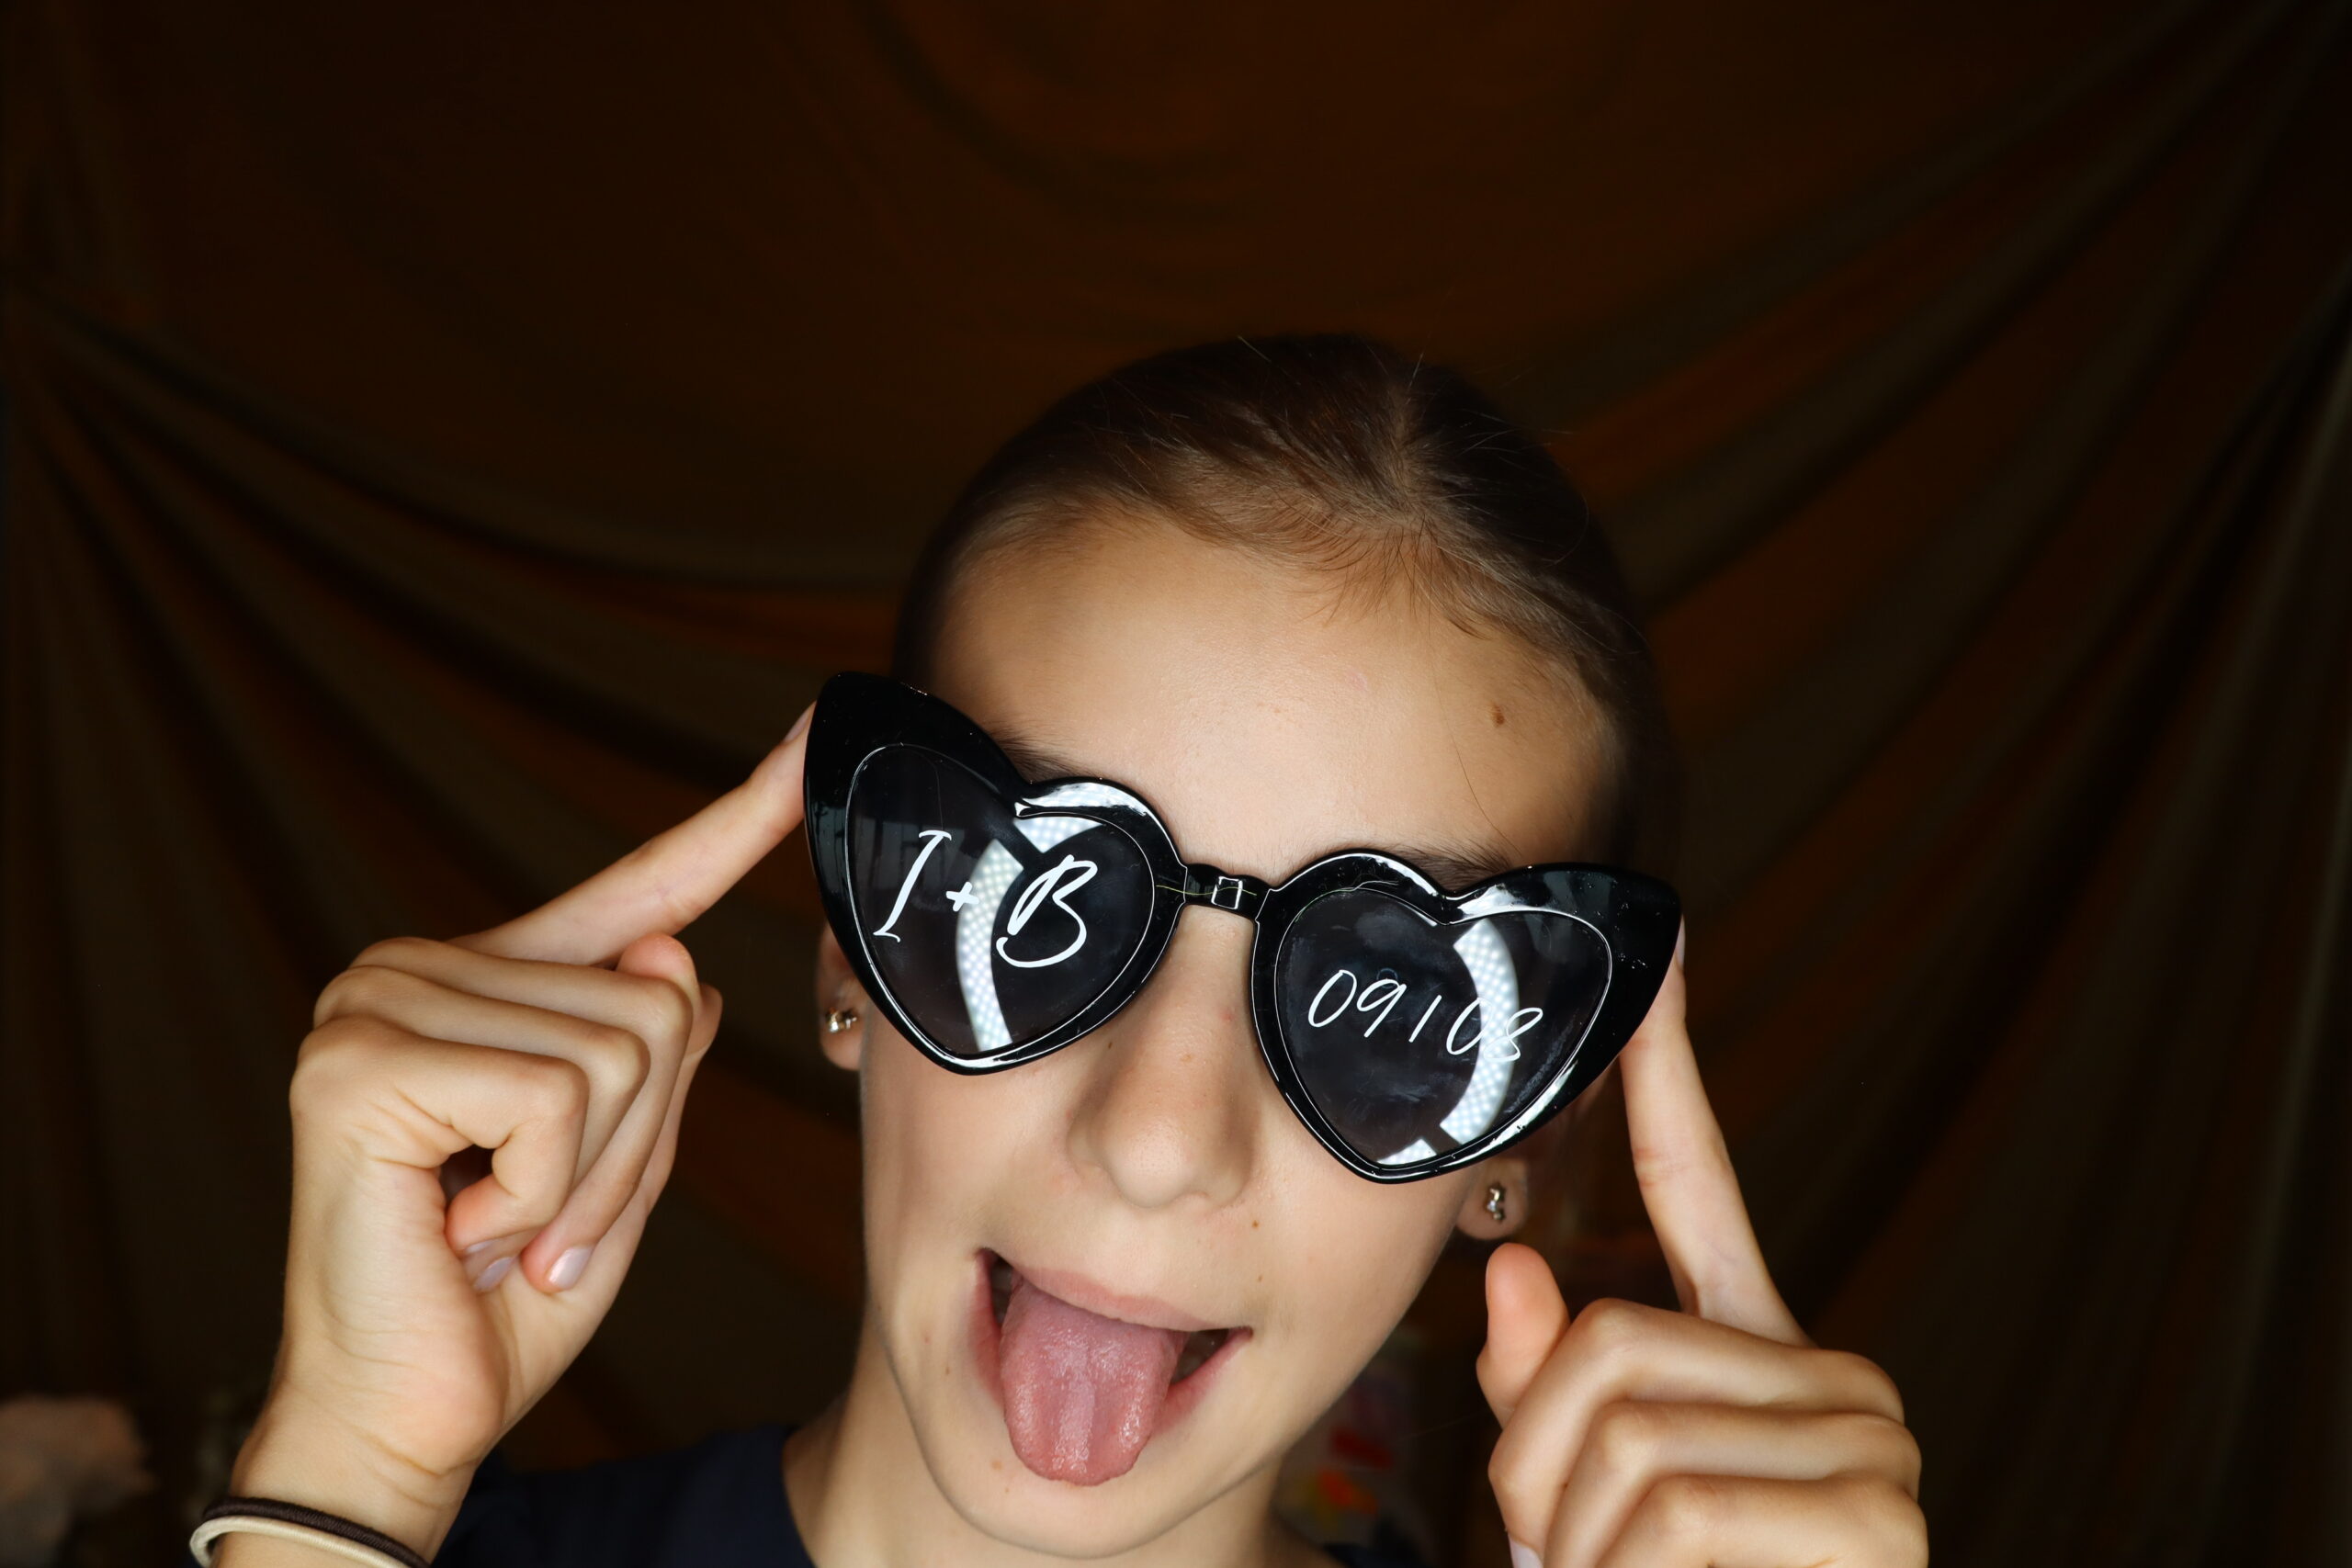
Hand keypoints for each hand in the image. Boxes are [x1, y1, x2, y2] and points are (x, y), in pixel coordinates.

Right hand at [224, 711, 811, 1558]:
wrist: (411, 1413)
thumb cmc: (512, 1294)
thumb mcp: (622, 1159)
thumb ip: (651, 1052)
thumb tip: (671, 953)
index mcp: (487, 978)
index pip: (639, 888)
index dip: (735, 822)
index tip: (814, 741)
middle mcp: (417, 966)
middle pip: (659, 996)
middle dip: (636, 1138)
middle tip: (540, 1217)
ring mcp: (376, 1004)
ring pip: (624, 1044)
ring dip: (592, 1176)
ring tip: (503, 1226)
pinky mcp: (359, 1064)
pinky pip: (559, 1094)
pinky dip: (546, 1189)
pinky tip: (466, 1227)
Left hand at [1476, 935, 1924, 1566]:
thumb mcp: (1579, 1506)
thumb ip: (1544, 1394)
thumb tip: (1519, 1272)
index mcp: (1755, 1359)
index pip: (1696, 1187)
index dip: (1666, 1071)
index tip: (1656, 948)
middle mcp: (1832, 1379)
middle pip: (1605, 1341)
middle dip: (1542, 1468)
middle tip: (1578, 1554)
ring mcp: (1866, 1445)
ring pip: (1621, 1424)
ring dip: (1572, 1536)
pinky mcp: (1875, 1520)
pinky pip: (1670, 1505)